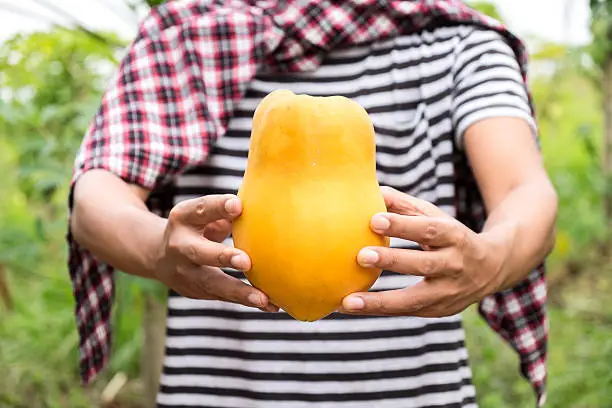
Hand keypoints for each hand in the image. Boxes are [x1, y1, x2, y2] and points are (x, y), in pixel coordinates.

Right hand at [155, 194, 277, 311]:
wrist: (160, 255)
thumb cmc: (198, 227)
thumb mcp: (204, 214)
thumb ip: (226, 212)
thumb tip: (260, 210)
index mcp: (183, 218)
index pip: (201, 210)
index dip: (218, 207)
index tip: (238, 205)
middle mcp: (180, 246)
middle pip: (200, 253)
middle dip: (222, 257)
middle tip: (246, 261)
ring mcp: (186, 273)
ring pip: (212, 283)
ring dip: (239, 292)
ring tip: (263, 298)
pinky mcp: (197, 291)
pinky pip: (224, 297)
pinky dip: (246, 301)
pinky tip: (270, 305)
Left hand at [340, 187, 509, 316]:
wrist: (492, 268)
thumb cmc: (449, 236)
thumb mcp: (434, 217)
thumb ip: (404, 206)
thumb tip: (372, 191)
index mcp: (454, 236)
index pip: (429, 230)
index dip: (403, 225)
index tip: (374, 220)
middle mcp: (455, 265)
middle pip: (424, 264)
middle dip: (392, 261)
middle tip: (361, 256)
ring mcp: (448, 292)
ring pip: (414, 299)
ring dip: (379, 301)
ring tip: (349, 301)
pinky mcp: (438, 311)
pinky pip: (405, 312)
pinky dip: (377, 311)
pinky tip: (350, 307)